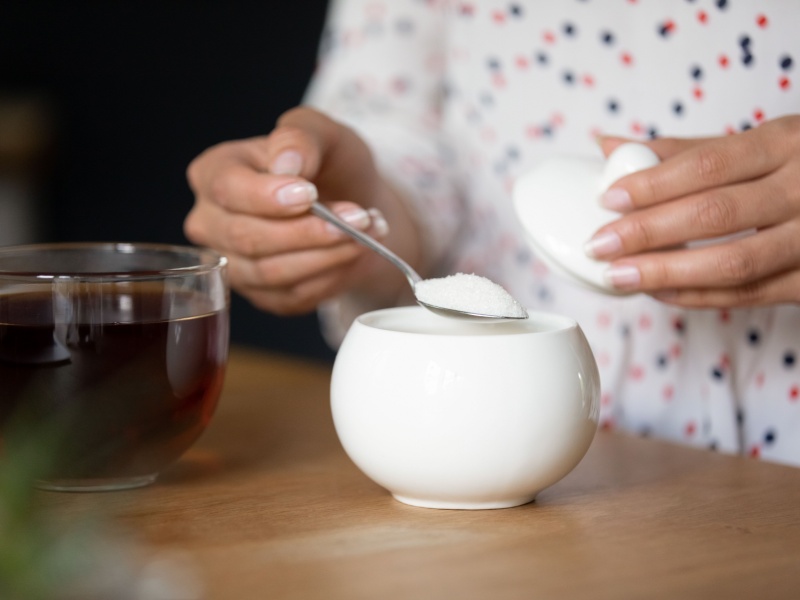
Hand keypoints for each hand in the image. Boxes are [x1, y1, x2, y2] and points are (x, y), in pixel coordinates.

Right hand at [185, 107, 418, 314]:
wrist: (352, 202)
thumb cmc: (328, 164)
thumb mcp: (323, 133)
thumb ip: (301, 136)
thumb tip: (285, 164)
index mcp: (213, 173)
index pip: (228, 190)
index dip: (268, 197)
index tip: (311, 194)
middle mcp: (212, 223)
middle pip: (248, 237)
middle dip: (308, 231)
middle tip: (359, 219)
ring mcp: (235, 264)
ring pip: (271, 272)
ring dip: (327, 255)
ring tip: (366, 234)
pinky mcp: (263, 295)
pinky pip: (293, 295)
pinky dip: (331, 276)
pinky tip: (355, 253)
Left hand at [585, 115, 799, 307]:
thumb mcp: (761, 143)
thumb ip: (686, 150)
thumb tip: (610, 148)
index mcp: (789, 142)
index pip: (710, 164)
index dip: (654, 184)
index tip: (608, 199)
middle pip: (716, 214)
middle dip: (648, 233)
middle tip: (599, 246)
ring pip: (733, 263)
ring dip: (667, 273)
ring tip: (618, 277)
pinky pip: (750, 295)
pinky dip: (698, 297)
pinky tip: (659, 291)